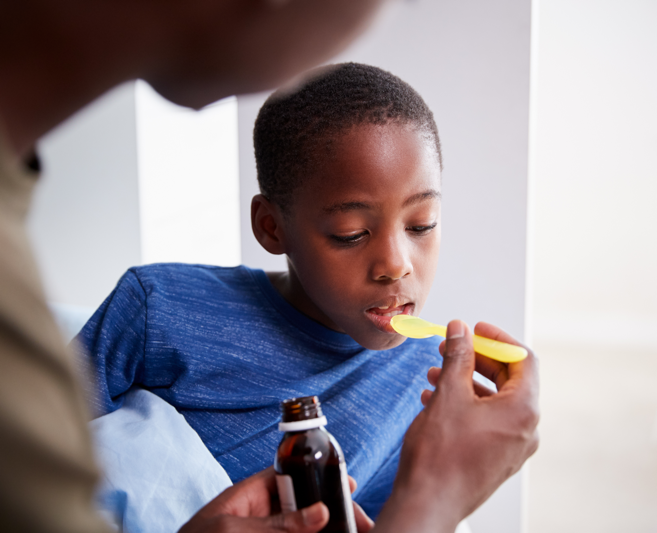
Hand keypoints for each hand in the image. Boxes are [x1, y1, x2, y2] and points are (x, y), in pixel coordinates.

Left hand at [180, 466, 373, 532]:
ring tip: (357, 530)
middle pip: (307, 506)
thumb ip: (278, 523)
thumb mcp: (234, 529)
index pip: (293, 475)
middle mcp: (262, 514)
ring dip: (328, 528)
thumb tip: (321, 514)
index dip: (321, 476)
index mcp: (252, 494)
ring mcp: (265, 531)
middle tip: (361, 522)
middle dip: (334, 511)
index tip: (348, 486)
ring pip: (305, 527)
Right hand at [374, 320, 538, 532]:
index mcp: (523, 410)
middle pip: (510, 379)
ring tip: (437, 374)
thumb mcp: (448, 393)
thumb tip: (459, 331)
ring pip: (495, 401)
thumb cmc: (440, 456)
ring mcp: (512, 447)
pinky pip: (488, 421)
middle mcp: (525, 429)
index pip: (523, 359)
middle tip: (452, 348)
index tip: (475, 330)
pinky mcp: (496, 458)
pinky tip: (437, 399)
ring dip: (467, 382)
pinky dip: (467, 404)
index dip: (498, 339)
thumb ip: (457, 357)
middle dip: (478, 360)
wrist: (428, 502)